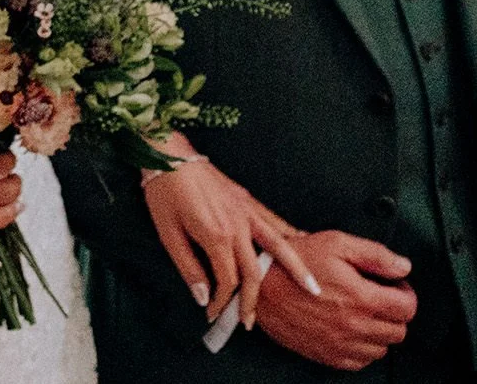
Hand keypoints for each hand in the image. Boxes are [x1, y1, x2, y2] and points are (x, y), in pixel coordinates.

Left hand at [143, 155, 317, 326]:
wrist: (168, 155)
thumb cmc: (164, 193)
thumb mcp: (167, 233)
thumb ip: (188, 267)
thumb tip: (201, 297)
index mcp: (216, 236)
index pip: (228, 280)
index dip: (221, 301)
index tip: (213, 312)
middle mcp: (238, 225)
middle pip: (254, 272)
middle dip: (253, 300)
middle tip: (250, 321)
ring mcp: (246, 211)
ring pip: (279, 245)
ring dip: (296, 269)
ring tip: (312, 288)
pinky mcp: (248, 200)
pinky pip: (275, 222)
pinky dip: (292, 236)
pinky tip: (303, 244)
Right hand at [256, 229, 415, 369]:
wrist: (259, 286)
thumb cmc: (293, 264)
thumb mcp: (335, 244)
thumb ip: (375, 255)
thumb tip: (402, 266)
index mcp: (361, 298)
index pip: (408, 308)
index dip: (404, 293)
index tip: (394, 288)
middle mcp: (355, 326)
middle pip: (399, 331)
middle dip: (393, 313)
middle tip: (377, 298)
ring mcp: (342, 344)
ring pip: (382, 348)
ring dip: (378, 332)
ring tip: (361, 313)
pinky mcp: (328, 356)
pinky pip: (361, 361)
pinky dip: (361, 348)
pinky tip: (349, 329)